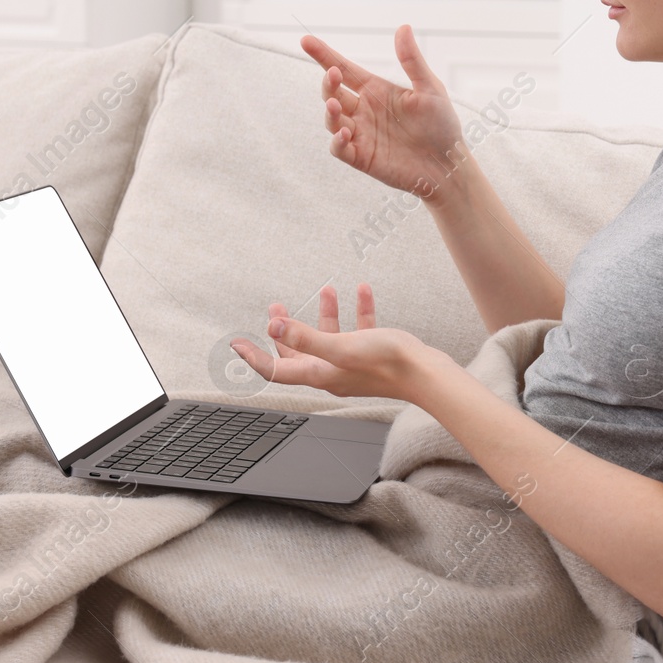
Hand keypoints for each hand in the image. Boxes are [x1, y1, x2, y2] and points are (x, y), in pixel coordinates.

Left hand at [229, 283, 448, 403]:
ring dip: (325, 312)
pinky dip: (357, 310)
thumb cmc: (386, 363)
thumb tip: (272, 327)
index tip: (236, 342)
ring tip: (325, 289)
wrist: (426, 373)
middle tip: (275, 306)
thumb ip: (307, 337)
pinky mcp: (372, 354)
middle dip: (286, 330)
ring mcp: (352, 364)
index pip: (276, 369)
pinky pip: (359, 330)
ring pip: (330, 338)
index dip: (254, 357)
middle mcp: (332, 371)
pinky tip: (361, 290)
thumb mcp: (341, 346)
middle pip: (299, 353)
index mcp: (319, 373)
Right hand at [302, 26, 463, 198]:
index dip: (324, 55)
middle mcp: (363, 110)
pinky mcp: (362, 157)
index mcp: (376, 90)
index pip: (344, 69)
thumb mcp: (430, 88)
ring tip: (334, 104)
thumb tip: (403, 27)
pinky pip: (340, 148)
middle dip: (328, 82)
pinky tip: (345, 133)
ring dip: (329, 111)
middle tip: (332, 73)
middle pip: (334, 92)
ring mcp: (361, 134)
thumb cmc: (442, 125)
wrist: (449, 164)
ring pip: (332, 119)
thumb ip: (412, 60)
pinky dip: (337, 141)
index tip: (307, 40)